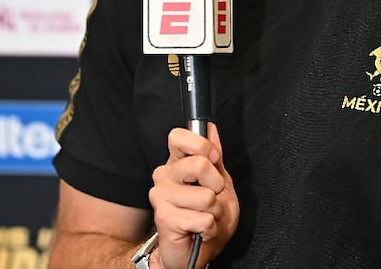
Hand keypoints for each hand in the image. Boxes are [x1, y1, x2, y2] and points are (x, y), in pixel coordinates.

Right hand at [148, 123, 238, 268]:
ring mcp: (161, 196)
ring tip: (205, 217)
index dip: (201, 145)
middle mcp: (164, 176)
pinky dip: (210, 228)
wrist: (197, 252)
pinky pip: (204, 218)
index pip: (178, 136)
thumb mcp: (219, 182)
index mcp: (176, 164)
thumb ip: (214, 156)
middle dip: (217, 186)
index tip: (213, 159)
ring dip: (214, 211)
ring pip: (206, 196)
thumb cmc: (205, 217)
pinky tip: (199, 230)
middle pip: (199, 164)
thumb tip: (211, 129)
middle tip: (211, 199)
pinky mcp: (164, 218)